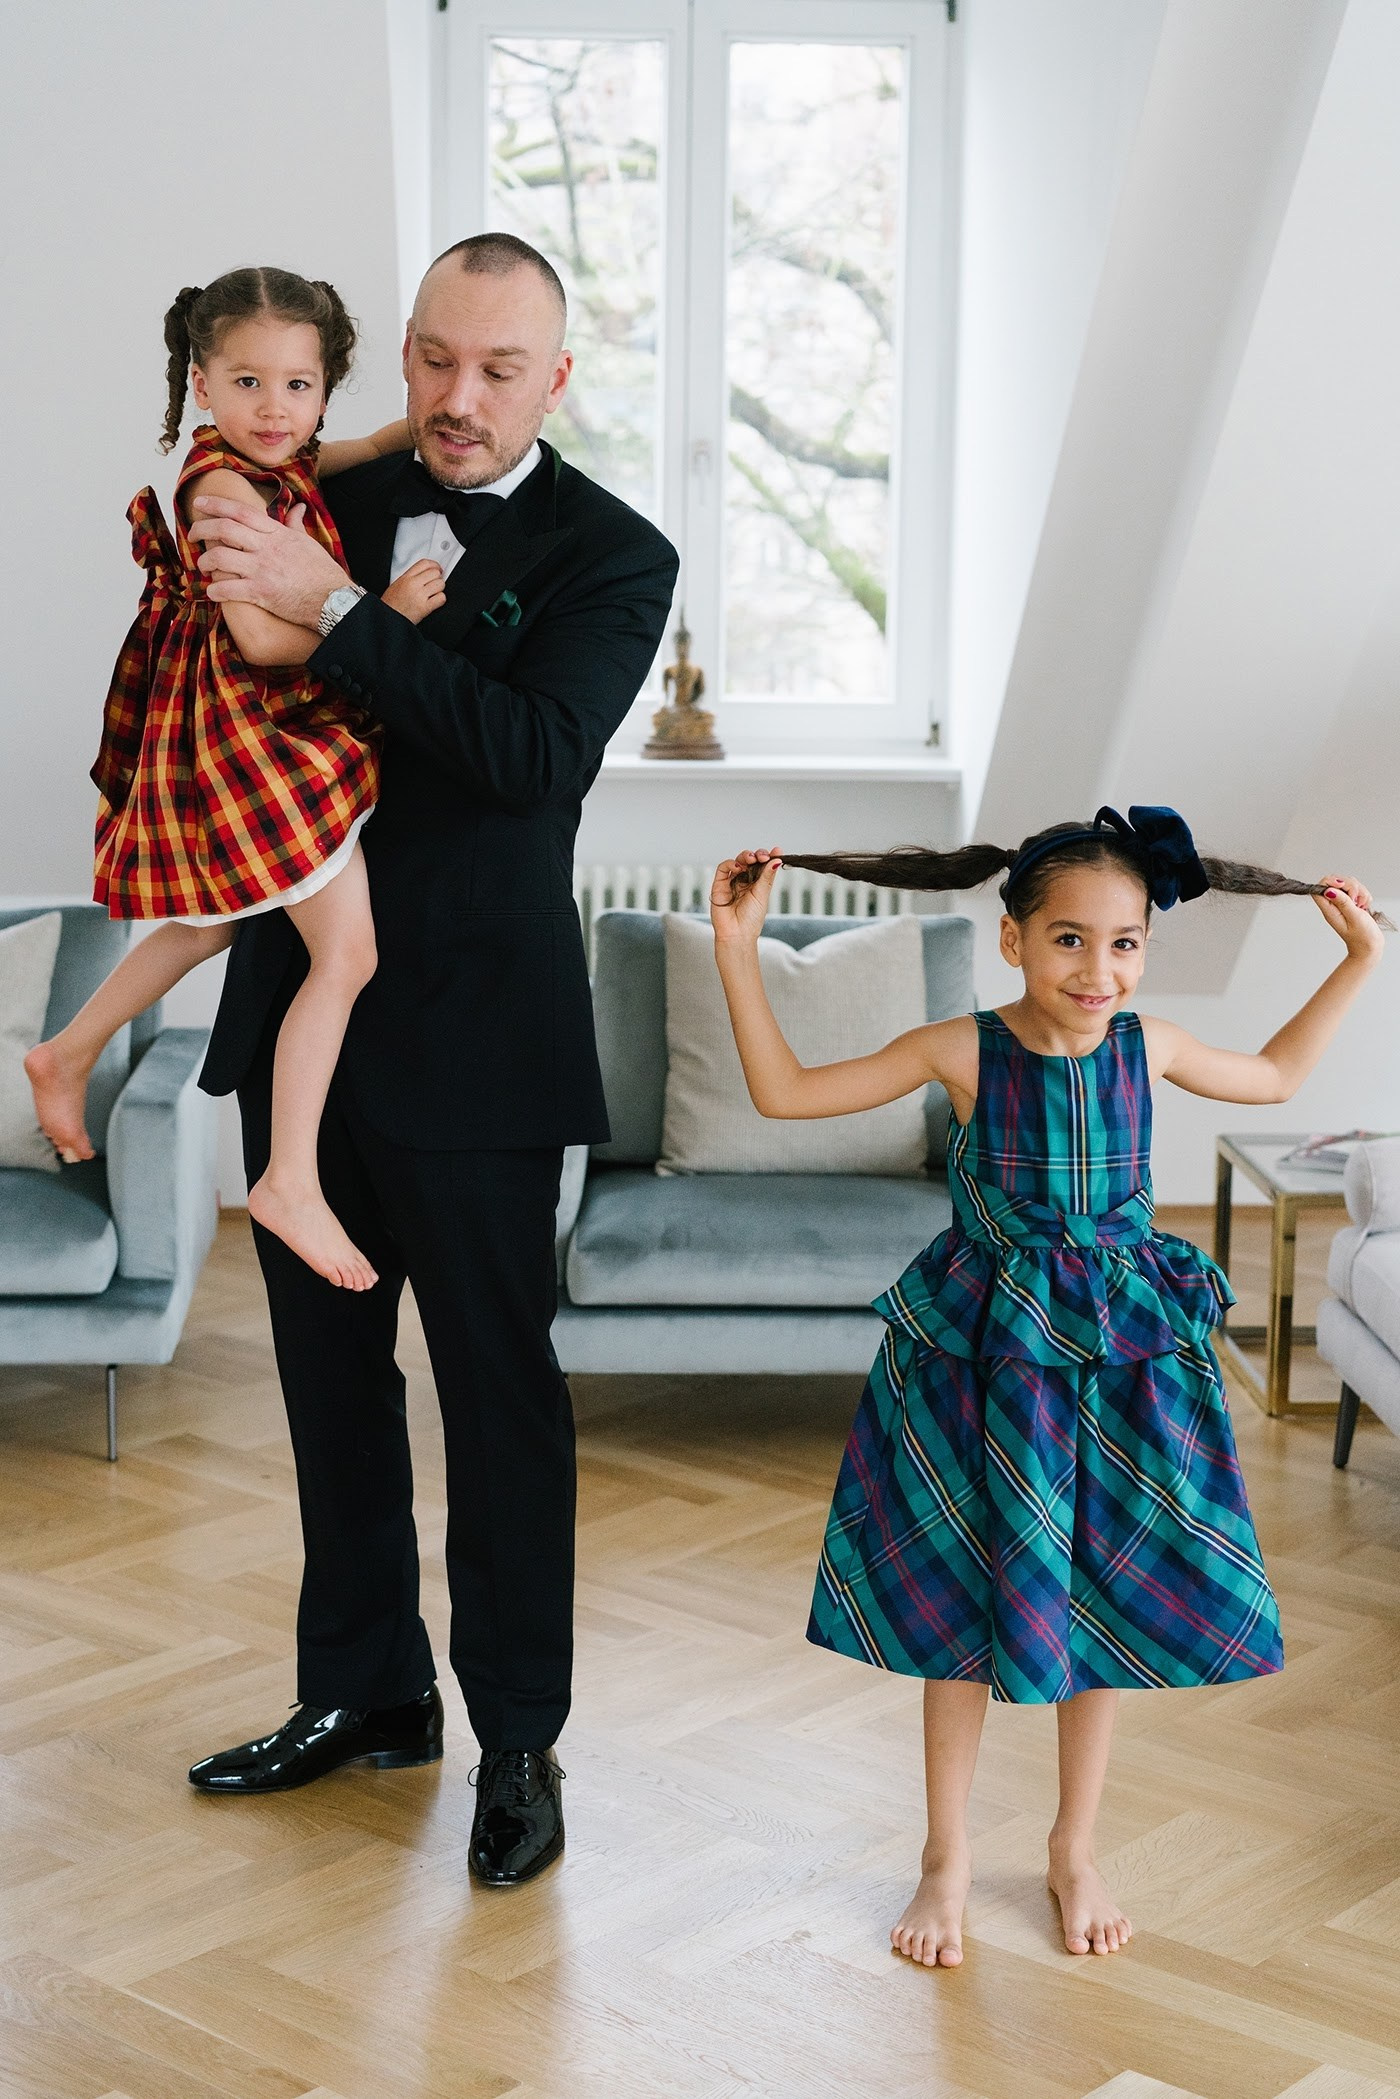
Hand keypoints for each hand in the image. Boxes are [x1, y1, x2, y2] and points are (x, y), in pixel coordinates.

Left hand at [189, 495, 348, 627]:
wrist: (333, 600)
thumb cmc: (322, 572)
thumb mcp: (309, 543)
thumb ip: (296, 524)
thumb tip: (298, 508)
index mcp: (276, 533)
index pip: (240, 512)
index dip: (216, 505)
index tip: (199, 503)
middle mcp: (266, 548)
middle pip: (223, 529)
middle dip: (201, 529)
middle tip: (192, 535)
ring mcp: (262, 570)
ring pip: (220, 558)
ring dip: (205, 561)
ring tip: (202, 566)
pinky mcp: (261, 593)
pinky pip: (228, 588)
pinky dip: (215, 590)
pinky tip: (211, 591)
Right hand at [382, 558, 446, 623]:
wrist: (387, 619)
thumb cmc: (391, 604)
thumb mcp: (397, 584)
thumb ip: (411, 577)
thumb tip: (427, 574)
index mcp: (406, 577)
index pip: (425, 563)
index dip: (435, 565)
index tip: (438, 570)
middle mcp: (413, 584)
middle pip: (435, 573)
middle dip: (438, 579)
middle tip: (435, 584)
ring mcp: (419, 595)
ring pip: (440, 584)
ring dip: (439, 590)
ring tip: (433, 594)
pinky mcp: (424, 608)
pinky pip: (441, 598)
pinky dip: (440, 600)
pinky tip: (434, 602)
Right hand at [711, 848, 781, 945]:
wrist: (737, 934)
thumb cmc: (751, 919)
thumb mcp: (762, 894)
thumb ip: (767, 876)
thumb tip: (777, 859)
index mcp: (757, 884)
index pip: (762, 866)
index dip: (769, 857)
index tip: (777, 851)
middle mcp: (744, 881)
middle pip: (750, 860)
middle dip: (757, 855)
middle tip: (763, 857)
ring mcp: (732, 882)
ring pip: (737, 861)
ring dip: (745, 856)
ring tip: (752, 859)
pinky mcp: (719, 884)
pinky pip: (723, 868)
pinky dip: (730, 864)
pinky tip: (738, 867)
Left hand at [1315, 874, 1386, 963]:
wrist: (1370, 946)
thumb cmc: (1363, 937)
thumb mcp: (1354, 918)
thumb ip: (1343, 903)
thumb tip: (1328, 890)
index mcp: (1329, 911)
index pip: (1318, 889)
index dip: (1330, 882)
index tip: (1343, 886)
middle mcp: (1333, 906)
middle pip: (1335, 882)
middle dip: (1350, 885)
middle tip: (1355, 899)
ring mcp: (1342, 904)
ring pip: (1348, 884)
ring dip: (1359, 891)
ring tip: (1361, 905)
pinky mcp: (1351, 903)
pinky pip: (1357, 890)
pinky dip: (1363, 895)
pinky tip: (1364, 905)